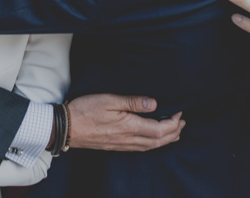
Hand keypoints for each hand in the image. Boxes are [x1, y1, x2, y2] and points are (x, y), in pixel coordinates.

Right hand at [66, 93, 183, 150]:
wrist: (67, 128)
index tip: (180, 113)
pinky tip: (153, 140)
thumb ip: (132, 102)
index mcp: (129, 127)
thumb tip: (154, 104)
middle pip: (158, 141)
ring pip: (151, 147)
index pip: (159, 130)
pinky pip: (141, 148)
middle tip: (183, 123)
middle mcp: (128, 140)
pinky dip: (153, 144)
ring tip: (174, 132)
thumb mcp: (109, 100)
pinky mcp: (116, 147)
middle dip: (174, 133)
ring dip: (165, 140)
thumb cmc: (86, 110)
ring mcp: (122, 145)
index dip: (173, 123)